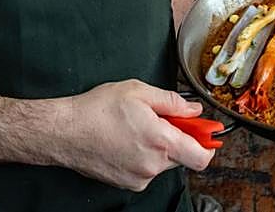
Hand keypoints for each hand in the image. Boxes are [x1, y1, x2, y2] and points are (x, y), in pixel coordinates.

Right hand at [54, 80, 216, 190]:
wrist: (65, 132)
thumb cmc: (97, 110)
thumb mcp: (139, 92)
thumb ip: (172, 102)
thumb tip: (193, 110)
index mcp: (161, 142)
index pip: (201, 157)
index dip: (208, 144)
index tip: (206, 132)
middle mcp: (153, 165)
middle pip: (182, 157)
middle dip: (177, 138)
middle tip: (161, 119)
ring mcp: (139, 178)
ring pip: (163, 163)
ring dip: (159, 146)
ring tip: (136, 127)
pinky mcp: (127, 183)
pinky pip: (146, 170)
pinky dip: (143, 156)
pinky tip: (126, 140)